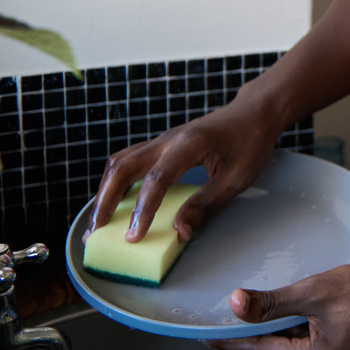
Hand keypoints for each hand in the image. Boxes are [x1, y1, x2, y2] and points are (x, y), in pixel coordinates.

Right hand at [87, 95, 283, 242]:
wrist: (254, 112)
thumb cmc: (250, 142)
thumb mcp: (236, 178)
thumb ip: (206, 204)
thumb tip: (179, 231)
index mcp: (189, 145)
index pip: (156, 180)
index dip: (142, 211)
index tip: (133, 237)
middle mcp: (168, 139)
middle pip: (123, 167)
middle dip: (105, 201)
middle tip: (95, 232)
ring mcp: (162, 139)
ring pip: (120, 161)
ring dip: (105, 190)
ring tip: (98, 221)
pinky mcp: (162, 144)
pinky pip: (129, 159)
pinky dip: (116, 180)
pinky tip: (114, 199)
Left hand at [208, 262, 349, 349]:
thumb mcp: (315, 291)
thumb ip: (273, 302)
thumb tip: (237, 305)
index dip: (231, 341)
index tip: (207, 335)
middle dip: (260, 332)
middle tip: (238, 311)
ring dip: (283, 329)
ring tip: (280, 306)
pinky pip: (312, 348)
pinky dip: (302, 331)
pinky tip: (303, 312)